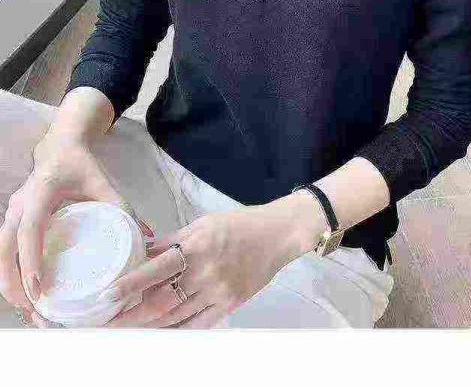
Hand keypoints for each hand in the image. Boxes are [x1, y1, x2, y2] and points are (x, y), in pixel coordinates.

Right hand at [0, 129, 152, 327]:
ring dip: (9, 281)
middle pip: (5, 247)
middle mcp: (20, 203)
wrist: (59, 147)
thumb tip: (145, 237)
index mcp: (42, 191)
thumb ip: (122, 208)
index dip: (31, 258)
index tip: (38, 286)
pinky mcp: (10, 220)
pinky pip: (3, 250)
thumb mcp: (103, 182)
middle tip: (34, 308)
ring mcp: (11, 211)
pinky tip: (24, 293)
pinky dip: (9, 272)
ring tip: (29, 308)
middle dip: (14, 281)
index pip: (30, 228)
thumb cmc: (81, 166)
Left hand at [105, 191, 325, 328]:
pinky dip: (176, 331)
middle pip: (162, 302)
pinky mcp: (229, 305)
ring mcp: (218, 292)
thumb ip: (171, 240)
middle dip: (132, 315)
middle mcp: (205, 273)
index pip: (156, 269)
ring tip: (126, 330)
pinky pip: (197, 324)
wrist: (276, 235)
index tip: (107, 295)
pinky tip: (158, 334)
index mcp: (196, 247)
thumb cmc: (238, 225)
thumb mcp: (201, 224)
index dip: (130, 284)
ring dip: (149, 325)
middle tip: (108, 324)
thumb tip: (143, 250)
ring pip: (176, 317)